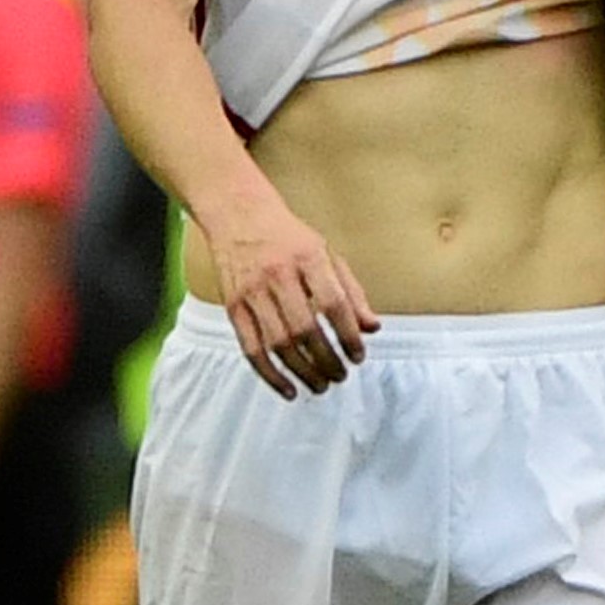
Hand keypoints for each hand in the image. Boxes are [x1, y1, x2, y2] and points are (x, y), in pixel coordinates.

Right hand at [199, 198, 378, 396]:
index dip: (348, 335)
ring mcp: (252, 292)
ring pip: (278, 343)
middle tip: (341, 376)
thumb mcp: (326, 253)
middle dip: (327, 359)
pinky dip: (270, 374)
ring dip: (303, 371)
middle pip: (305, 328)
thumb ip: (351, 291)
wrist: (238, 215)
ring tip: (321, 386)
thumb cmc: (289, 237)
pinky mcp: (233, 306)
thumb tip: (372, 328)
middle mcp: (278, 275)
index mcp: (307, 258)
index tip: (358, 356)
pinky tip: (288, 389)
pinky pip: (251, 348)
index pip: (333, 303)